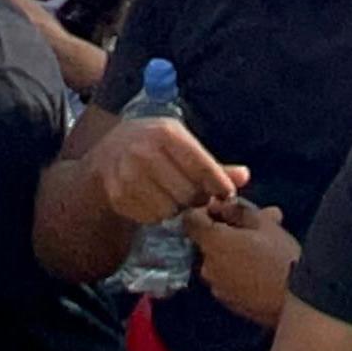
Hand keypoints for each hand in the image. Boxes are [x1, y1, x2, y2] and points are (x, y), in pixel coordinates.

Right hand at [77, 115, 243, 229]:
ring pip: (170, 208)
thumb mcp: (182, 144)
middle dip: (196, 198)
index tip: (226, 194)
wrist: (106, 154)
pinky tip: (154, 199)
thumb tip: (245, 176)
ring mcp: (128, 174)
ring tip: (171, 194)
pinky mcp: (118, 195)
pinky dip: (157, 213)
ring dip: (176, 207)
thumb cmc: (154, 146)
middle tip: (194, 194)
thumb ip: (213, 164)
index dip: (219, 184)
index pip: (202, 166)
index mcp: (166, 133)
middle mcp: (144, 151)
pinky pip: (152, 217)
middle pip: (188, 192)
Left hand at [181, 198, 298, 325]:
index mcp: (213, 243)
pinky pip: (227, 280)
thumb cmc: (281, 257)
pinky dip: (237, 272)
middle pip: (207, 242)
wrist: (297, 303)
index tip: (224, 210)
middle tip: (255, 229)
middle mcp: (207, 266)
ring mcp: (217, 287)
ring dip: (234, 252)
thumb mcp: (264, 224)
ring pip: (219, 261)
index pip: (190, 220)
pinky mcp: (228, 303)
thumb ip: (237, 210)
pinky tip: (261, 270)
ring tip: (264, 250)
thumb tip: (221, 205)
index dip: (204, 211)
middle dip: (227, 232)